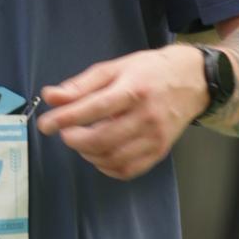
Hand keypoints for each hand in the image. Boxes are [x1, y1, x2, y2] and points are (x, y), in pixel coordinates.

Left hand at [35, 45, 203, 181]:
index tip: (45, 124)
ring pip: (112, 158)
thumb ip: (81, 85)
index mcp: (134, 90)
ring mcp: (155, 137)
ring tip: (82, 140)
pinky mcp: (159, 152)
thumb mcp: (115, 68)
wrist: (193, 80)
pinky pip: (127, 170)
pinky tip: (99, 154)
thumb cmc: (150, 71)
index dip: (66, 118)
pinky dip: (105, 167)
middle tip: (65, 132)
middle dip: (74, 140)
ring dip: (88, 154)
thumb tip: (50, 97)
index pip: (94, 108)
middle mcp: (146, 116)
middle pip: (102, 139)